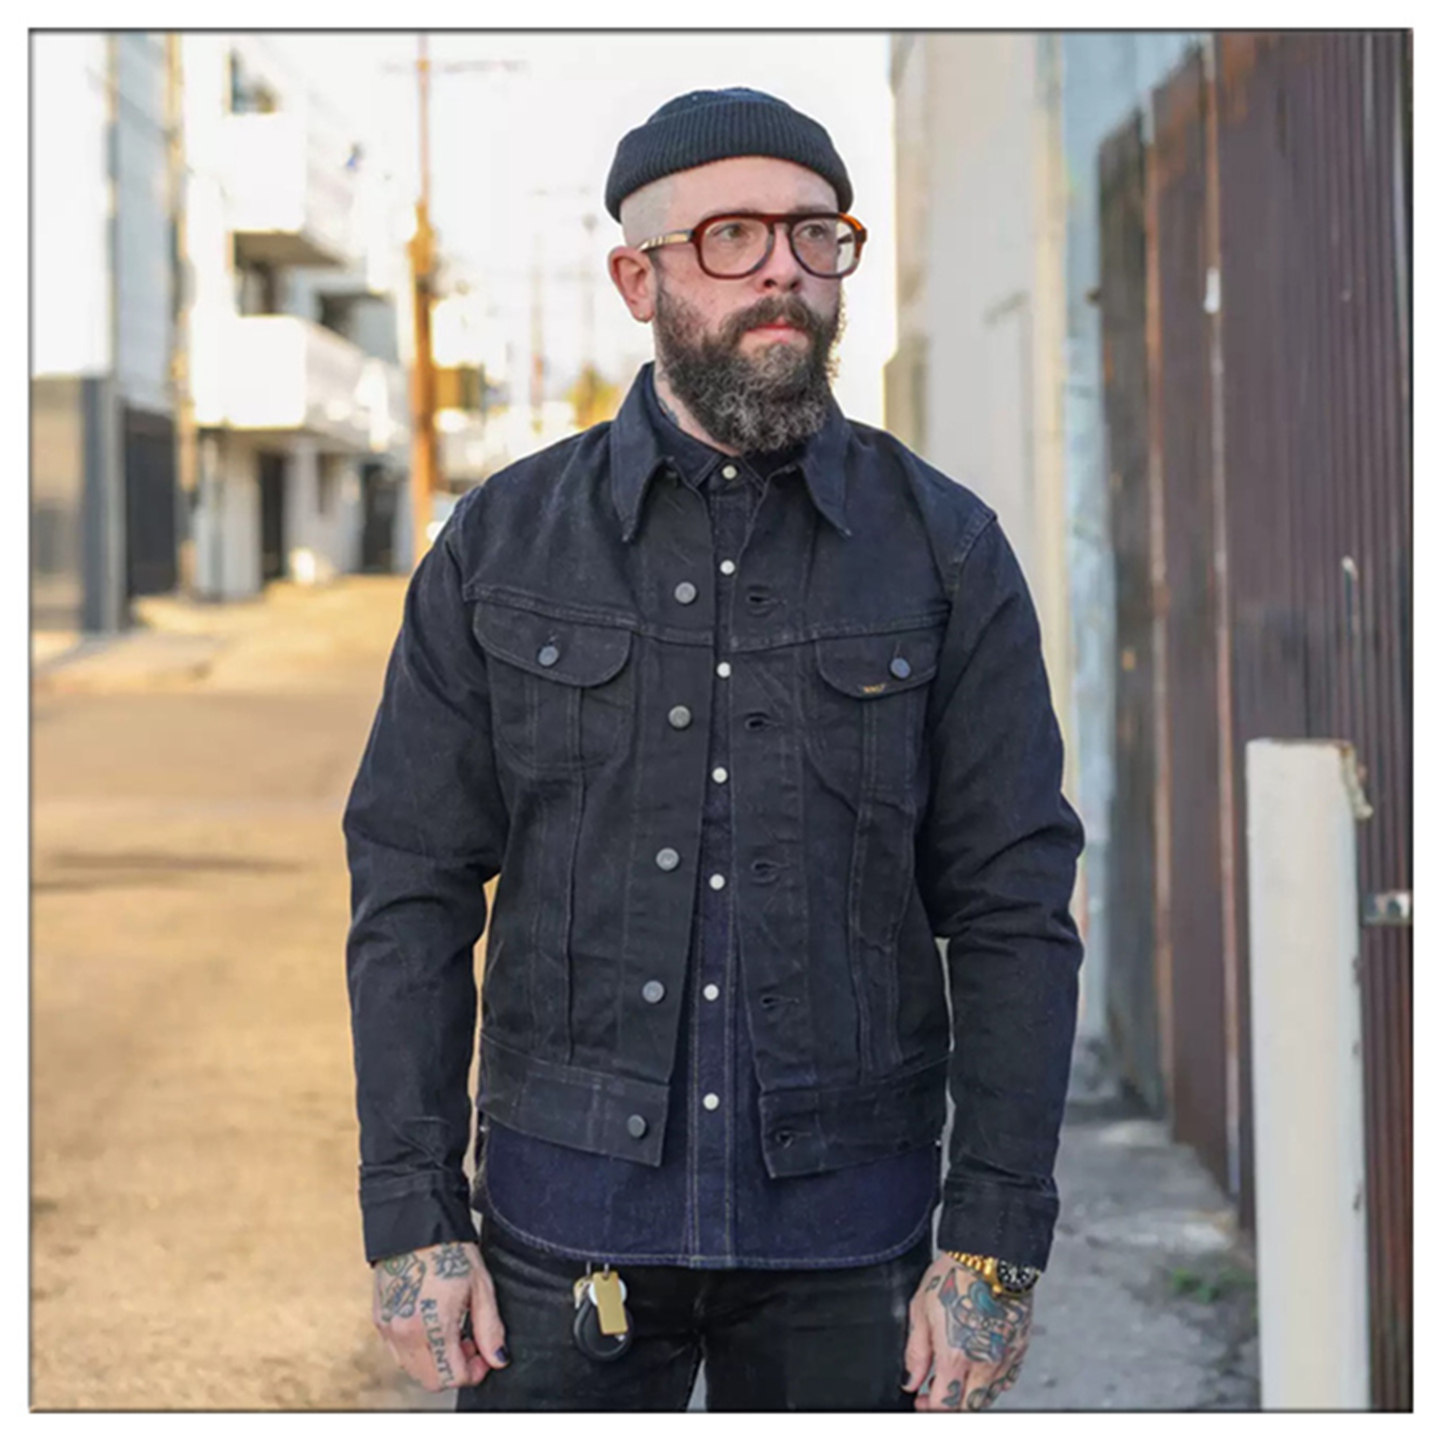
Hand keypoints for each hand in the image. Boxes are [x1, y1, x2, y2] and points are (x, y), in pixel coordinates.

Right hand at [371, 1240, 508, 1391]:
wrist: (416, 1223)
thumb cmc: (450, 1249)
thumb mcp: (480, 1287)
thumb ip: (490, 1329)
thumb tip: (498, 1358)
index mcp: (431, 1326)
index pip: (452, 1377)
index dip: (474, 1372)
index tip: (483, 1356)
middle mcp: (403, 1332)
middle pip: (430, 1380)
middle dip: (455, 1369)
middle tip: (469, 1344)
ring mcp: (388, 1327)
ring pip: (412, 1369)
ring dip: (434, 1361)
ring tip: (451, 1331)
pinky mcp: (379, 1318)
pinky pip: (397, 1351)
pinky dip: (416, 1349)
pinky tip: (431, 1324)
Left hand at [901, 1255, 1033, 1410]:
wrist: (992, 1254)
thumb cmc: (955, 1275)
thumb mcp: (921, 1310)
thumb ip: (916, 1352)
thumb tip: (912, 1380)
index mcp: (956, 1356)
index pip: (944, 1405)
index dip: (929, 1408)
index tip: (921, 1400)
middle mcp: (984, 1363)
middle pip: (967, 1407)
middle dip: (949, 1405)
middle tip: (935, 1390)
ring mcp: (1006, 1358)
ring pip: (988, 1397)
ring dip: (969, 1395)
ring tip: (955, 1375)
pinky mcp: (1020, 1348)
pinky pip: (1006, 1380)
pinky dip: (991, 1382)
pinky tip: (978, 1366)